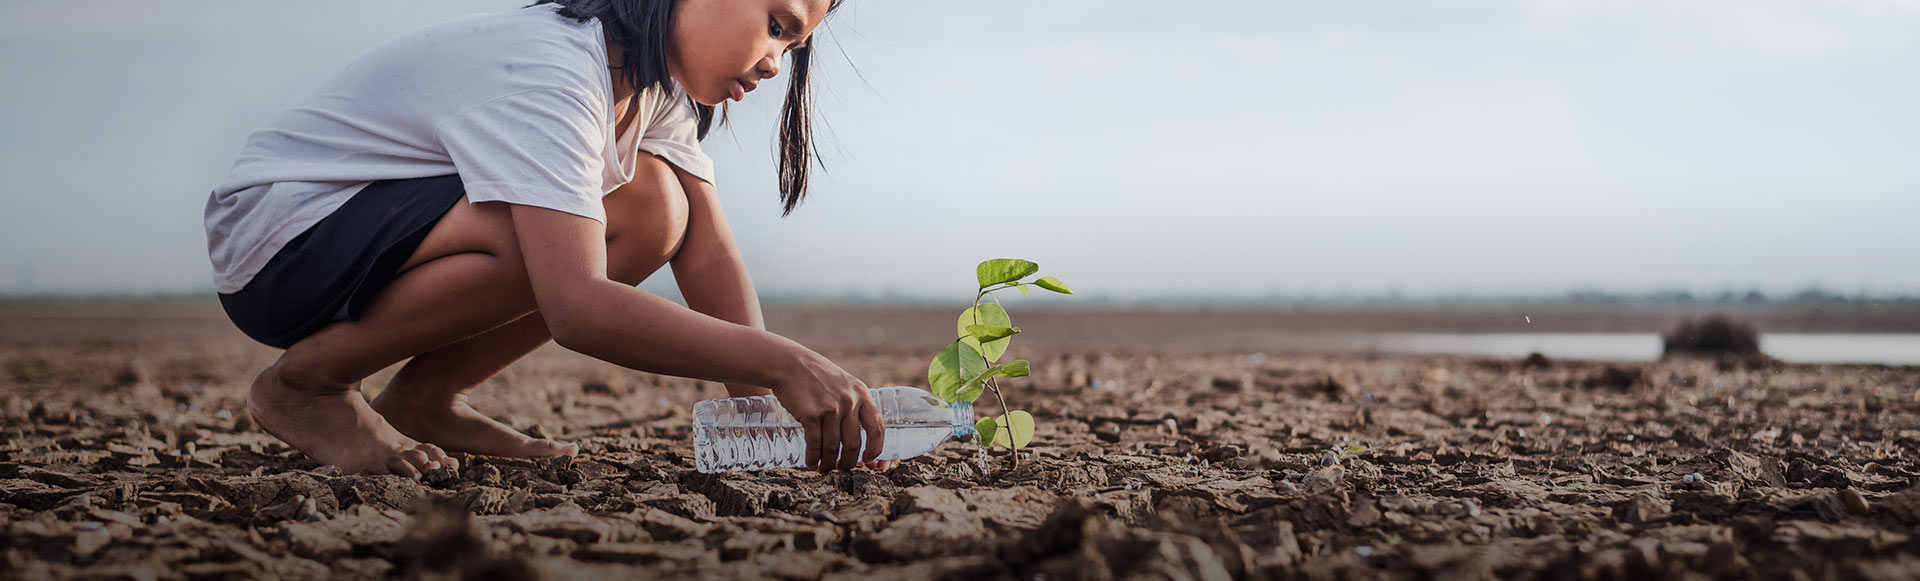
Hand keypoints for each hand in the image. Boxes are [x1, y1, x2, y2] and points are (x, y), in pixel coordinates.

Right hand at [771, 348, 884, 472]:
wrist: (789, 364)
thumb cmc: (817, 376)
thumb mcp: (844, 384)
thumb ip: (854, 403)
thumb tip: (859, 435)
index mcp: (862, 394)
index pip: (877, 428)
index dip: (874, 449)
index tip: (867, 459)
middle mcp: (849, 402)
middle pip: (853, 443)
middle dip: (848, 461)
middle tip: (841, 468)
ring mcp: (830, 408)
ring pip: (833, 447)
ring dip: (828, 463)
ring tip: (824, 468)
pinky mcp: (811, 414)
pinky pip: (815, 444)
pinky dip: (813, 458)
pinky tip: (811, 463)